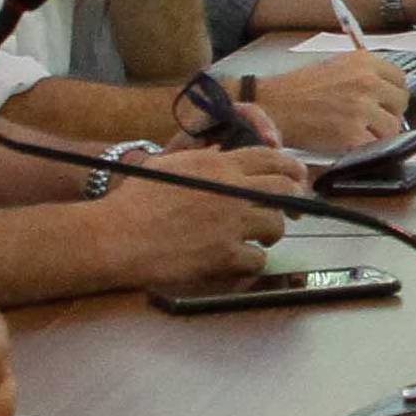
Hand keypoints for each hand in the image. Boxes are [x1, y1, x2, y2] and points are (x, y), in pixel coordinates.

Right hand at [96, 147, 297, 285]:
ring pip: (276, 226)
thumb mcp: (170, 165)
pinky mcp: (225, 254)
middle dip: (292, 199)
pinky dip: (253, 261)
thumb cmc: (135, 201)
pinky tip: (239, 259)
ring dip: (271, 232)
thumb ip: (201, 158)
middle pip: (284, 189)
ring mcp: (230, 223)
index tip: (297, 176)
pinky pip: (258, 258)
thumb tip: (220, 154)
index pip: (270, 158)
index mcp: (218, 165)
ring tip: (257, 237)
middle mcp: (231, 190)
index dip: (290, 167)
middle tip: (290, 209)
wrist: (118, 236)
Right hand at [255, 51, 409, 149]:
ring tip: (360, 134)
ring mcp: (360, 109)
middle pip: (400, 103)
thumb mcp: (335, 66)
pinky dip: (366, 149)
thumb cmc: (298, 88)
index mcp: (364, 62)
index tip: (387, 103)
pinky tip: (351, 145)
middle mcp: (366, 82)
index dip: (393, 94)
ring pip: (392, 128)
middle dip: (389, 113)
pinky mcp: (352, 134)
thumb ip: (363, 75)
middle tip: (372, 121)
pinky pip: (375, 146)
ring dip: (379, 134)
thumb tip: (386, 92)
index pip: (400, 79)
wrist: (273, 105)